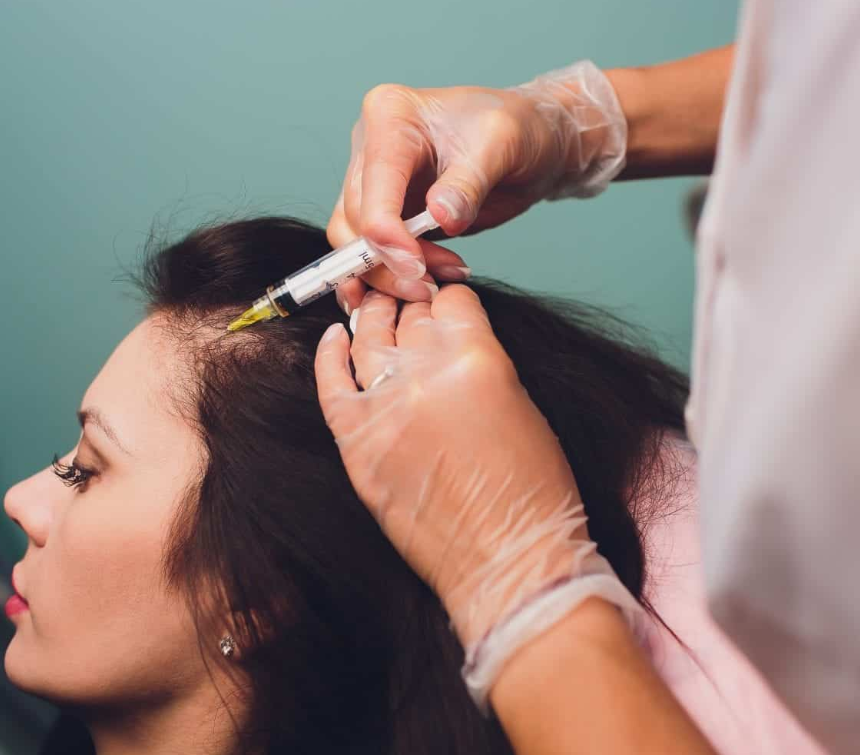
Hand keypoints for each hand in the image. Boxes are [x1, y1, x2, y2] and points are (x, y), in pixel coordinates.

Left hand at [313, 286, 608, 649]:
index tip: (448, 303)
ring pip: (368, 337)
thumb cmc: (531, 493)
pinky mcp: (356, 443)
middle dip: (414, 305)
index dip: (452, 298)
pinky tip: (334, 338)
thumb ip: (485, 362)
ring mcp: (384, 407)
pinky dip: (328, 355)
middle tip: (411, 302)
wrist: (507, 561)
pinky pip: (330, 383)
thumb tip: (455, 343)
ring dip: (372, 317)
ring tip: (373, 308)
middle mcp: (424, 373)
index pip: (453, 300)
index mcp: (476, 358)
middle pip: (410, 316)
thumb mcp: (523, 405)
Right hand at [328, 61, 627, 309]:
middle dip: (390, 261)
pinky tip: (427, 279)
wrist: (532, 141)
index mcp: (391, 116)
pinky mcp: (384, 209)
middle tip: (432, 283)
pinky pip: (370, 250)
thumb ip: (468, 184)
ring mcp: (373, 179)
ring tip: (439, 279)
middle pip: (353, 220)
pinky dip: (392, 273)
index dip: (388, 236)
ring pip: (353, 241)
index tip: (417, 269)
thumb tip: (440, 218)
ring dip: (389, 273)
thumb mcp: (503, 147)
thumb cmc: (519, 129)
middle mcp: (370, 145)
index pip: (372, 189)